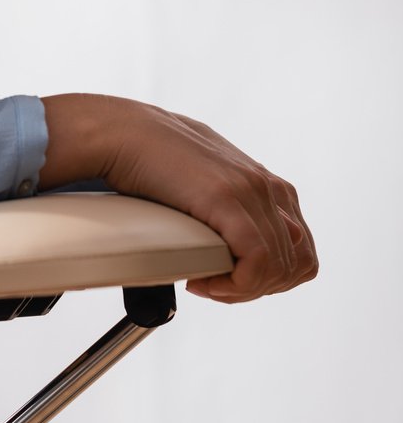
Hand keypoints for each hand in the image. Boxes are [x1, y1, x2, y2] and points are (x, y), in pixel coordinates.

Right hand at [40, 93, 317, 303]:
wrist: (122, 134)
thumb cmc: (150, 160)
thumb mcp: (203, 184)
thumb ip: (227, 206)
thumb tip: (231, 241)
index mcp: (267, 184)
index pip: (301, 251)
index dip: (270, 277)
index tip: (230, 278)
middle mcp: (267, 187)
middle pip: (296, 265)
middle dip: (258, 288)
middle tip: (217, 285)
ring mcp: (251, 191)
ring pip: (278, 269)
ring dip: (242, 289)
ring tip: (205, 282)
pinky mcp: (229, 200)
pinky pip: (258, 263)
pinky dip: (234, 285)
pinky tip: (201, 281)